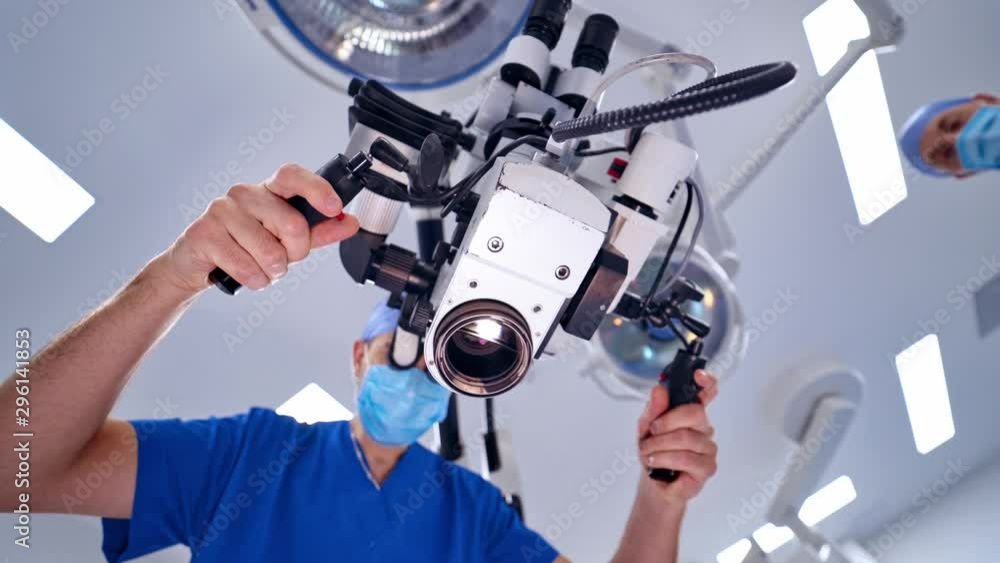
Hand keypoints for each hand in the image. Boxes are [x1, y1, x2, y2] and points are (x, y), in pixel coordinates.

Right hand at [158, 164, 359, 294]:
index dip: (317, 189)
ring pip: (270, 252)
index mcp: (267, 191)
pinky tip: (240, 272)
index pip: (293, 175)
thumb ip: (318, 231)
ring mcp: (221, 210)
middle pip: (292, 224)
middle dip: (294, 254)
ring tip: (255, 265)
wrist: (199, 265)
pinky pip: (247, 267)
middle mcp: (244, 194)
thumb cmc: (246, 248)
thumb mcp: (287, 241)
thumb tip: (350, 222)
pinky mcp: (204, 233)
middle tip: (280, 259)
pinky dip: (252, 280)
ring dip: (271, 272)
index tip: (334, 207)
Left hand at [636, 370, 718, 506]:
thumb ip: (653, 409)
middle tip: (652, 431)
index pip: (707, 392)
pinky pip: (686, 459)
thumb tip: (659, 390)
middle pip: (695, 413)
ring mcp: (708, 448)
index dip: (706, 381)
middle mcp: (704, 428)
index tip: (698, 375)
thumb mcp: (646, 427)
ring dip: (658, 445)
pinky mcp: (707, 468)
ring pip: (686, 438)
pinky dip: (664, 459)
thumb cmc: (654, 452)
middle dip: (666, 421)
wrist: (654, 484)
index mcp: (691, 413)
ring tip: (648, 451)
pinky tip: (655, 462)